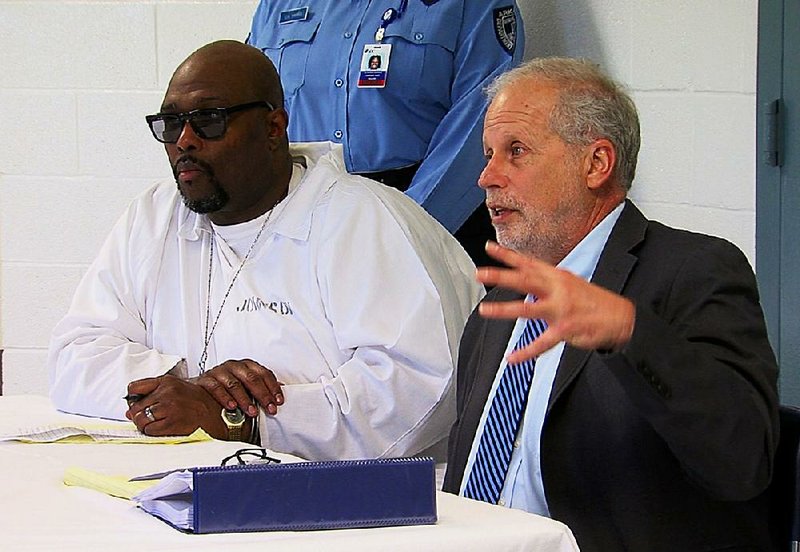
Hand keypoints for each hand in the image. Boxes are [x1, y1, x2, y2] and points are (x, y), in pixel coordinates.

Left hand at [125, 375, 227, 438]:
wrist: (216, 413)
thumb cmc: (198, 402)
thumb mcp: (177, 388)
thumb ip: (154, 394)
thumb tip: (130, 410)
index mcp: (166, 382)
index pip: (134, 388)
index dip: (132, 399)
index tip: (135, 405)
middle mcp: (166, 392)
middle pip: (135, 407)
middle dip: (138, 416)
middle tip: (147, 419)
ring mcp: (169, 407)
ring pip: (140, 420)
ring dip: (144, 425)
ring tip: (155, 425)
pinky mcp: (172, 422)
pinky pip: (150, 430)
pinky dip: (152, 432)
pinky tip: (162, 429)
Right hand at [196, 359, 282, 416]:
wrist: (202, 386)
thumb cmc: (227, 384)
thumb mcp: (246, 383)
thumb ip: (262, 386)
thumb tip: (280, 391)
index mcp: (247, 365)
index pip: (264, 374)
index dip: (273, 387)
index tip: (279, 401)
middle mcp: (234, 366)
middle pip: (251, 378)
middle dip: (263, 395)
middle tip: (269, 408)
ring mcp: (220, 372)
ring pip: (234, 384)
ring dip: (245, 399)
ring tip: (252, 412)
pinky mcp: (206, 380)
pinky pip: (216, 388)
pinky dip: (225, 397)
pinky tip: (232, 407)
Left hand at [478, 241, 634, 363]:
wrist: (621, 316)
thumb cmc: (592, 300)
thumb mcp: (569, 281)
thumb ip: (546, 278)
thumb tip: (525, 273)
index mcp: (557, 276)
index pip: (528, 262)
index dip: (508, 254)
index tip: (489, 247)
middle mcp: (557, 289)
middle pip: (525, 280)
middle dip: (501, 276)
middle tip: (480, 273)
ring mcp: (561, 309)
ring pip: (528, 309)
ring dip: (504, 309)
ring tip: (485, 310)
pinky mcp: (566, 329)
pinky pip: (542, 342)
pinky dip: (526, 352)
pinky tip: (512, 357)